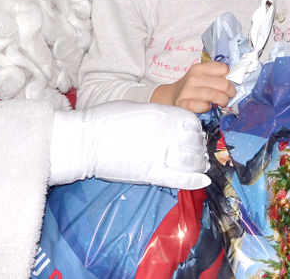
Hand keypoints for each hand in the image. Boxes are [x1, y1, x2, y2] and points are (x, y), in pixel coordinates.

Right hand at [49, 102, 209, 188]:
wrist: (86, 140)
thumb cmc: (106, 120)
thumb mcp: (138, 109)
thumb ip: (158, 116)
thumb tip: (170, 124)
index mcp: (163, 114)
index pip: (193, 123)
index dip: (196, 130)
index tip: (194, 135)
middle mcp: (167, 133)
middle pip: (195, 142)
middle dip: (199, 148)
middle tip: (200, 153)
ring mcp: (161, 154)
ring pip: (192, 161)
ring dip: (199, 163)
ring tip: (201, 165)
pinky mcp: (152, 173)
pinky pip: (181, 179)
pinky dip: (195, 180)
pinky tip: (203, 181)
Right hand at [151, 61, 236, 112]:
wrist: (172, 96)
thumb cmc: (192, 86)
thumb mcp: (201, 76)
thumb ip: (216, 76)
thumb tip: (234, 81)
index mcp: (199, 68)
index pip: (223, 68)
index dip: (229, 78)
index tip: (228, 84)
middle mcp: (193, 78)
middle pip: (223, 84)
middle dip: (230, 92)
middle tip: (229, 96)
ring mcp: (187, 91)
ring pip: (215, 95)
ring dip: (222, 101)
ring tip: (222, 103)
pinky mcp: (184, 104)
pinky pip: (203, 106)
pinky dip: (208, 108)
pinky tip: (207, 107)